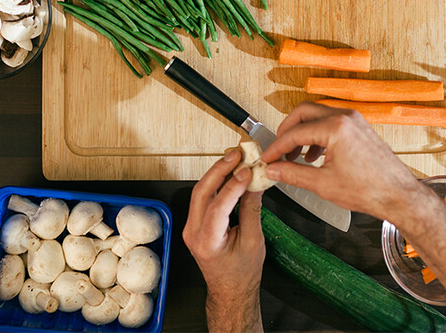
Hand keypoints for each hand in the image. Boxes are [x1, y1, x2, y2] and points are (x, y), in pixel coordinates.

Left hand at [183, 149, 263, 331]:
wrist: (230, 291)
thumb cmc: (242, 274)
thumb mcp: (254, 243)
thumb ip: (251, 211)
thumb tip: (254, 183)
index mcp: (207, 242)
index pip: (217, 206)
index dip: (233, 186)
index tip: (247, 171)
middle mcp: (193, 233)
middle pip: (202, 192)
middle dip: (219, 170)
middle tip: (237, 155)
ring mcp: (191, 228)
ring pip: (201, 192)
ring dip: (217, 173)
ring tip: (235, 159)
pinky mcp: (195, 224)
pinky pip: (203, 198)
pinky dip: (217, 183)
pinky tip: (230, 174)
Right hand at [261, 102, 420, 220]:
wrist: (398, 195)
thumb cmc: (370, 190)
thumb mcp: (323, 184)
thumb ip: (293, 174)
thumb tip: (274, 169)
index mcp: (335, 128)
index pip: (295, 133)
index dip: (276, 146)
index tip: (267, 157)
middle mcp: (345, 117)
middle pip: (303, 112)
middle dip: (287, 131)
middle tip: (277, 149)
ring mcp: (354, 120)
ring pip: (317, 116)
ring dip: (302, 132)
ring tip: (294, 156)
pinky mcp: (359, 127)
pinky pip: (330, 122)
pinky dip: (317, 135)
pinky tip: (313, 156)